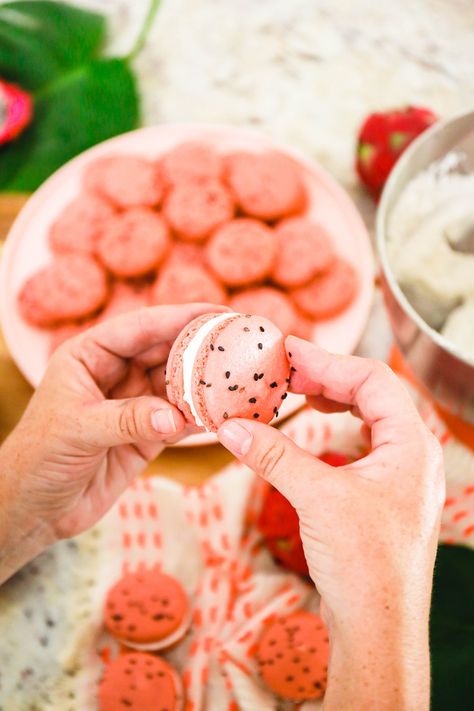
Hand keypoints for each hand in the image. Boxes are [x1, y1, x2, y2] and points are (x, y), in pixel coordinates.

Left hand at [0, 303, 225, 582]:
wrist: (35, 508)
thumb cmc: (39, 458)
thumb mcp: (78, 430)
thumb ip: (127, 419)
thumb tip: (175, 417)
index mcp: (89, 355)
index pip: (139, 327)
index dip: (179, 316)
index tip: (218, 311)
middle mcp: (114, 373)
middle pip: (165, 351)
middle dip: (201, 345)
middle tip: (241, 341)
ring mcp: (134, 404)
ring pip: (177, 384)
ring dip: (206, 383)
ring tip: (242, 377)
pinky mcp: (147, 435)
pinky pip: (180, 418)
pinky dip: (202, 416)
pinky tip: (226, 412)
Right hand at [217, 336, 444, 709]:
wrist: (380, 629)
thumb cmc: (365, 566)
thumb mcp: (317, 499)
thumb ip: (274, 456)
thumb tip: (231, 426)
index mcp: (411, 445)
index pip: (372, 379)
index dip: (327, 360)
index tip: (288, 351)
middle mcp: (412, 455)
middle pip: (373, 393)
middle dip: (328, 376)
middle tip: (287, 369)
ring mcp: (401, 475)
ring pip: (370, 416)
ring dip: (334, 398)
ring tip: (299, 390)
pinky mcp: (385, 494)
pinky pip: (364, 442)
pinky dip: (336, 426)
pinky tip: (316, 426)